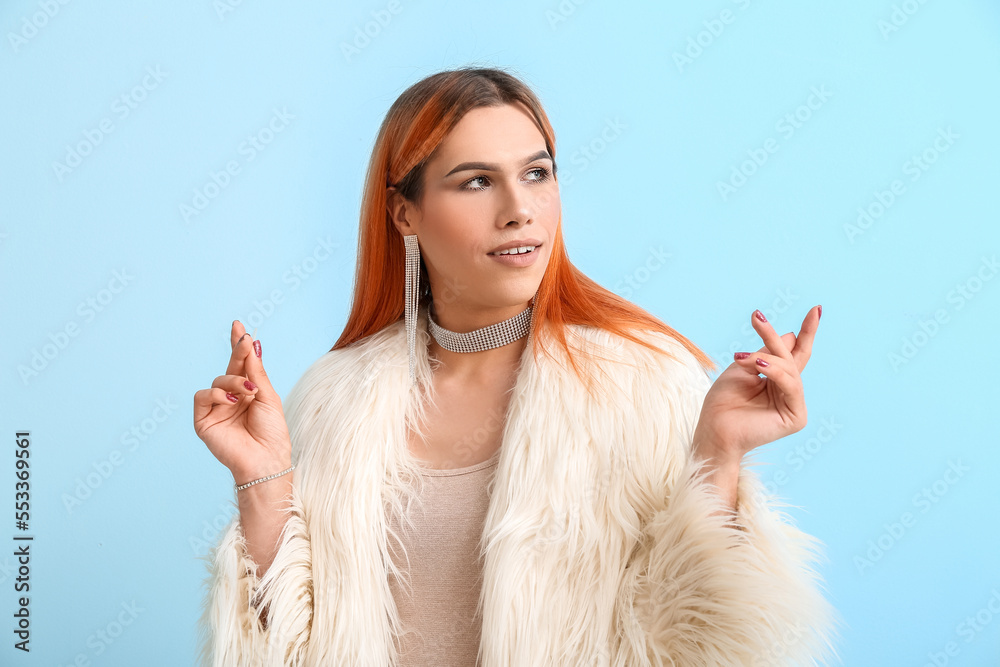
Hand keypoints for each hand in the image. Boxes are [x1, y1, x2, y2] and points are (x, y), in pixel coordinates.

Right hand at [193, 320, 292, 484]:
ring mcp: (217, 409)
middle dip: (238, 353)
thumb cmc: (271, 431)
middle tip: (245, 341)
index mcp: (249, 393)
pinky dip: (217, 394)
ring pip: (217, 381)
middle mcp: (232, 399)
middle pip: (230, 368)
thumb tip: (252, 344)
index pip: (242, 365)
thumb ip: (256, 371)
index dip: (239, 346)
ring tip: (248, 392)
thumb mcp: (268, 396)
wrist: (266, 458)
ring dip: (233, 382)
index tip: (239, 325)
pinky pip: (202, 396)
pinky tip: (232, 401)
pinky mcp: (204, 420)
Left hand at [692, 305, 820, 462]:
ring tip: (743, 358)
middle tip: (757, 317)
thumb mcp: (741, 368)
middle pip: (791, 357)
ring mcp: (794, 404)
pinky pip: (791, 386)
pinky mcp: (796, 417)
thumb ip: (765, 353)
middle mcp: (788, 392)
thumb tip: (791, 336)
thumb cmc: (723, 402)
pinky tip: (758, 366)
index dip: (806, 332)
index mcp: (776, 381)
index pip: (794, 353)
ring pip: (789, 369)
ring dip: (766, 358)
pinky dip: (775, 373)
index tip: (816, 309)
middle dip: (776, 338)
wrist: (713, 430)